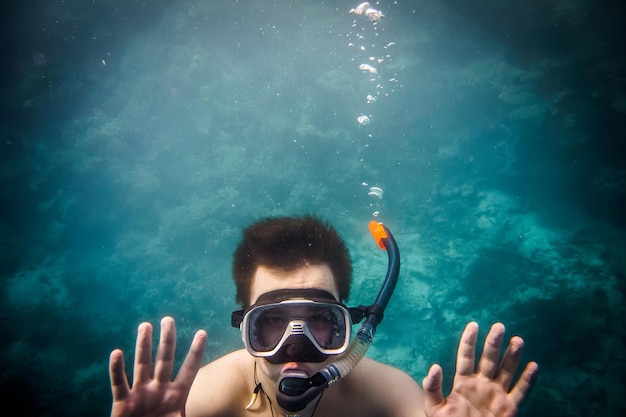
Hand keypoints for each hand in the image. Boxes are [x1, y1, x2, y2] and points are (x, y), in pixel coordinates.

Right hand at [109, 316, 206, 416]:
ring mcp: (140, 394)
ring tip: (145, 326)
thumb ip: (194, 416)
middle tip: (168, 319)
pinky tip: (116, 353)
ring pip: (142, 365)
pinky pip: (119, 383)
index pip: (189, 369)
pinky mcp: (122, 403)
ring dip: (143, 346)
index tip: (202, 332)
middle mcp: (159, 390)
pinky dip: (116, 369)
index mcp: (176, 395)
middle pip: (164, 360)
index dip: (195, 352)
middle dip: (167, 340)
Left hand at [423, 322, 537, 416]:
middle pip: (489, 360)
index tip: (473, 325)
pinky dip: (527, 380)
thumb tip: (435, 366)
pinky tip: (533, 366)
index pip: (466, 357)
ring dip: (512, 357)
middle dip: (494, 343)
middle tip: (499, 326)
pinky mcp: (509, 409)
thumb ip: (432, 388)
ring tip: (517, 340)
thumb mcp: (434, 408)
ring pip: (506, 371)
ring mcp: (496, 395)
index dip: (469, 340)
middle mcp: (482, 385)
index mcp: (463, 382)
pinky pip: (520, 392)